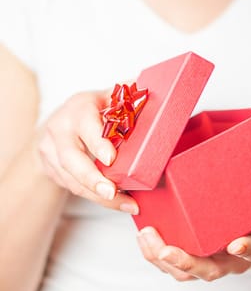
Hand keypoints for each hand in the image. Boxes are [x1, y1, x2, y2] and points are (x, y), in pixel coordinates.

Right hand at [36, 91, 138, 213]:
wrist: (59, 122)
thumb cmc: (93, 109)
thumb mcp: (109, 96)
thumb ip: (130, 92)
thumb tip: (161, 86)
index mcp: (79, 108)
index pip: (86, 126)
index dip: (98, 143)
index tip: (111, 159)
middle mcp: (60, 128)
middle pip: (72, 158)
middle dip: (92, 178)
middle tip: (112, 192)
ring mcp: (51, 150)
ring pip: (71, 178)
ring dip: (98, 195)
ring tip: (125, 205)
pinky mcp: (50, 169)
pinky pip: (72, 187)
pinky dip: (95, 197)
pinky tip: (117, 203)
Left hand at [136, 215, 250, 280]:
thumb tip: (237, 246)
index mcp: (237, 260)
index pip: (219, 268)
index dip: (208, 262)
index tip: (198, 256)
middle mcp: (220, 265)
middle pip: (194, 273)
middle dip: (175, 262)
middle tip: (160, 247)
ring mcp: (206, 263)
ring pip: (179, 272)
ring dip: (158, 257)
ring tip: (145, 236)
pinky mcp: (194, 255)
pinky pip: (172, 262)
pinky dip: (156, 252)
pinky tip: (146, 235)